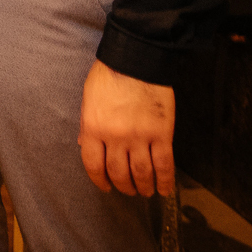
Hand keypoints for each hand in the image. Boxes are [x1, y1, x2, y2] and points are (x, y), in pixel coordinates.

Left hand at [78, 58, 175, 196]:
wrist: (137, 60)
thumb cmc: (109, 76)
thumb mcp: (88, 99)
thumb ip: (87, 125)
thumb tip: (86, 145)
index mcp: (94, 128)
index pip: (93, 164)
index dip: (99, 180)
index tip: (105, 187)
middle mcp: (116, 137)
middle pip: (119, 173)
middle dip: (123, 186)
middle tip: (127, 190)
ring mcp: (140, 137)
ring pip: (142, 173)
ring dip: (143, 187)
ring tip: (144, 191)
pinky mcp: (162, 134)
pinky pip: (164, 165)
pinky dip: (165, 181)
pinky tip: (164, 189)